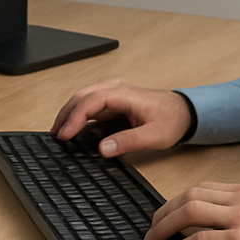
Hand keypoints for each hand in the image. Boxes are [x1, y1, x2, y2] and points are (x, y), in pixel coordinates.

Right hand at [50, 78, 192, 156]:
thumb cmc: (171, 119)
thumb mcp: (154, 135)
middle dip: (66, 114)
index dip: (75, 117)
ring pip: (84, 99)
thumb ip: (128, 141)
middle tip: (55, 135)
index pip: (92, 101)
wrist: (184, 112)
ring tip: (59, 133)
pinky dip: (79, 115)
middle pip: (82, 96)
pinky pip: (91, 105)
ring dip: (70, 113)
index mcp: (125, 94)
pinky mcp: (113, 102)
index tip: (65, 134)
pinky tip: (73, 129)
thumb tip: (103, 149)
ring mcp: (114, 94)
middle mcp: (116, 90)